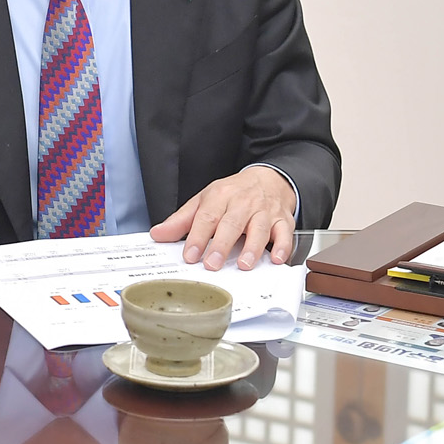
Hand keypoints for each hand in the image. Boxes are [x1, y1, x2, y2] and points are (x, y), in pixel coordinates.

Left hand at [150, 165, 296, 269]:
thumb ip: (181, 220)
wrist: (268, 179)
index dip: (197, 237)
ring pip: (260, 228)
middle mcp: (243, 203)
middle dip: (222, 244)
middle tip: (212, 264)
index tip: (190, 255)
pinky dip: (283, 246)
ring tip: (243, 264)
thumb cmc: (233, 194)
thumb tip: (158, 234)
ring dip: (253, 247)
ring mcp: (264, 212)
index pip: (207, 217)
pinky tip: (276, 259)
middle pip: (232, 223)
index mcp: (220, 196)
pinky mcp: (282, 220)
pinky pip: (285, 233)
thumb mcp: (204, 200)